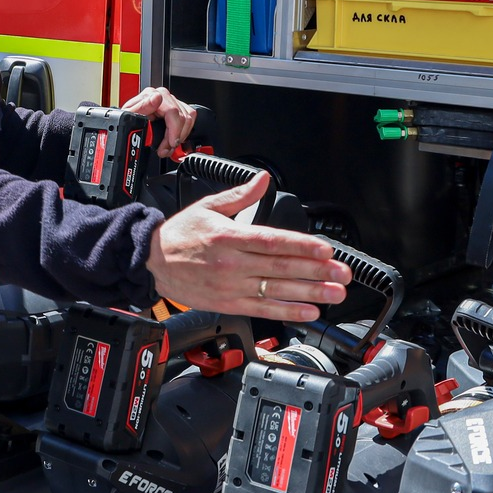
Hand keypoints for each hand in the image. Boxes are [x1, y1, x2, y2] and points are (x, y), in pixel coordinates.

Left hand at [119, 85, 196, 153]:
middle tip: (165, 149)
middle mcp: (163, 96)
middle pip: (182, 117)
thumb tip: (157, 98)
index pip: (173, 111)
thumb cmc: (127, 120)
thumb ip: (142, 106)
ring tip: (168, 146)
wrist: (127, 124)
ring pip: (188, 118)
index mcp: (152, 95)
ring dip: (180, 136)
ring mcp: (171, 101)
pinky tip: (174, 138)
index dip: (174, 130)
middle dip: (175, 137)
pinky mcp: (178, 107)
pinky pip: (190, 118)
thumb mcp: (128, 115)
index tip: (170, 143)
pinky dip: (184, 132)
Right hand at [144, 172, 348, 320]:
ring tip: (333, 293)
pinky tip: (308, 311)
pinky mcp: (227, 303)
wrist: (151, 262)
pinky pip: (262, 309)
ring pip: (275, 291)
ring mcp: (230, 286)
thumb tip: (263, 179)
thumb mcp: (208, 206)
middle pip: (280, 268)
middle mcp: (231, 263)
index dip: (301, 246)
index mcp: (228, 236)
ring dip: (309, 293)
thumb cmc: (179, 234)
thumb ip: (241, 195)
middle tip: (341, 273)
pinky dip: (287, 312)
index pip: (272, 242)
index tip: (325, 249)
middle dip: (315, 271)